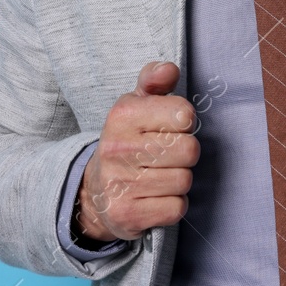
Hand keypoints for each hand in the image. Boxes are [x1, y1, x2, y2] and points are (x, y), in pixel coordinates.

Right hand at [75, 61, 198, 241]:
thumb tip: (168, 69)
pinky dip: (172, 205)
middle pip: (189, 150)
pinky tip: (155, 198)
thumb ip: (155, 80)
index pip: (185, 115)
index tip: (170, 128)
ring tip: (158, 176)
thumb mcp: (138, 104)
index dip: (185, 123)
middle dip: (184, 154)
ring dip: (178, 180)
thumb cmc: (129, 140)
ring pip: (184, 180)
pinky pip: (176, 208)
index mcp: (122, 114)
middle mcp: (116, 148)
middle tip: (165, 156)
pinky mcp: (126, 216)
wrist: (96, 191)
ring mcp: (119, 185)